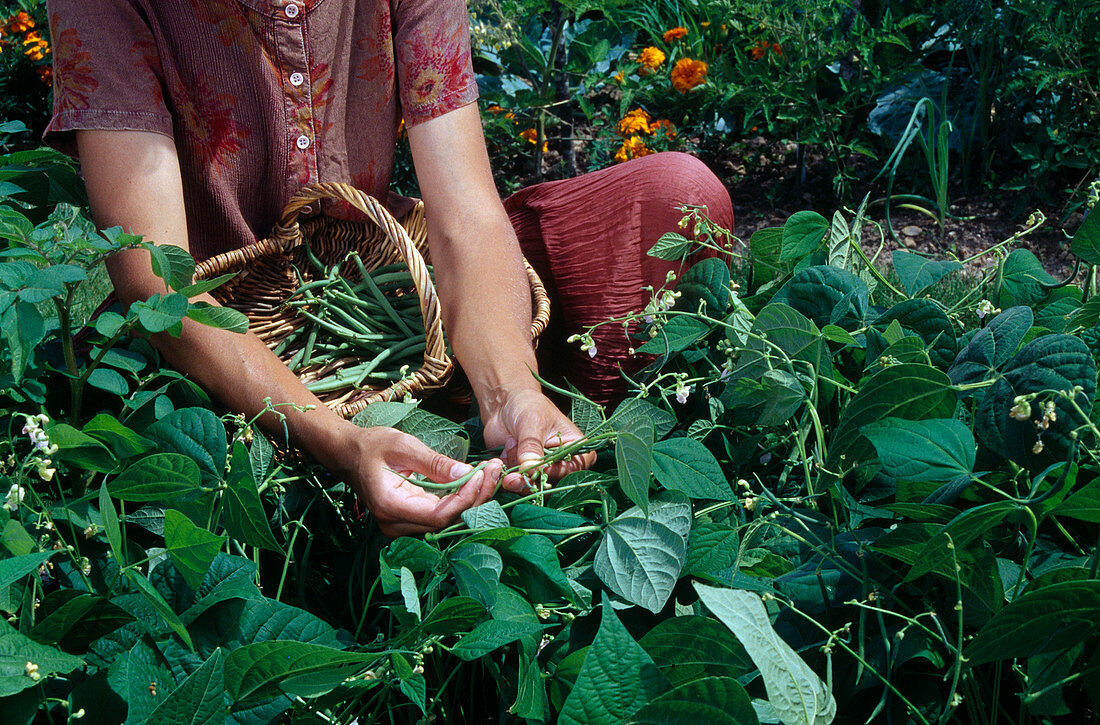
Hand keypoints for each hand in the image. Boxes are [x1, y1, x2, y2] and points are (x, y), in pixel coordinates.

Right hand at [335, 424, 502, 537]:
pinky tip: (476, 481)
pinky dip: (460, 500)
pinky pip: (441, 516)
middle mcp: (395, 525)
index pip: (439, 515)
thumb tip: (467, 473)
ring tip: (490, 472)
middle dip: (476, 497)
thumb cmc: (373, 446)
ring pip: (447, 521)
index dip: (465, 498)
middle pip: (447, 522)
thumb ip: (435, 463)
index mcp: (391, 506)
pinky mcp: (410, 522)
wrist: (349, 454)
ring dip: (472, 499)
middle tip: (494, 469)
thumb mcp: (404, 446)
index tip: (482, 473)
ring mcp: (401, 527)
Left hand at [481, 388, 594, 492]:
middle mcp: (561, 466)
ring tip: (509, 445)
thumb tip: (529, 468)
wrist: (505, 404)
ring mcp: (540, 472)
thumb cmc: (528, 406)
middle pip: (550, 486)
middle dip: (528, 480)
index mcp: (576, 451)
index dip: (552, 472)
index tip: (533, 466)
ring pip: (529, 488)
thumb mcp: (533, 422)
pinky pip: (513, 486)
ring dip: (514, 473)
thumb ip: (532, 445)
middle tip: (511, 476)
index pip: (571, 471)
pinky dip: (503, 476)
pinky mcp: (522, 475)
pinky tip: (499, 458)